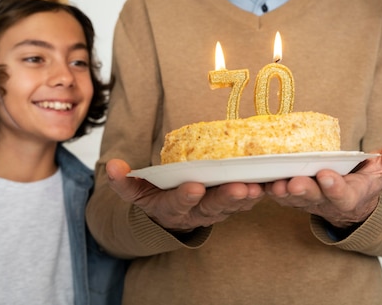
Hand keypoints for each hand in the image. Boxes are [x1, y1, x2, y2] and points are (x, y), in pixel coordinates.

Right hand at [106, 158, 264, 231]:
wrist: (172, 215)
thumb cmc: (155, 196)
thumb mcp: (136, 191)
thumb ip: (124, 181)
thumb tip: (111, 166)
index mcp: (171, 207)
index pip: (178, 204)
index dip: (185, 197)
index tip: (194, 187)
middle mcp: (196, 212)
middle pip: (212, 207)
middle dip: (226, 198)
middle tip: (240, 188)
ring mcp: (215, 210)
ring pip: (233, 206)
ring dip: (246, 198)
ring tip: (258, 187)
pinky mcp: (231, 205)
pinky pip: (246, 202)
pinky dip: (258, 194)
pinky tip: (269, 183)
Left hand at [265, 121, 381, 227]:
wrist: (348, 203)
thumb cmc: (367, 179)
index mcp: (349, 194)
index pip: (342, 193)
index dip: (334, 187)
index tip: (327, 175)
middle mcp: (325, 201)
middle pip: (313, 198)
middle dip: (304, 190)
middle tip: (294, 182)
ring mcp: (305, 201)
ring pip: (290, 198)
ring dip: (281, 191)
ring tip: (273, 182)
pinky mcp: (288, 196)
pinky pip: (275, 193)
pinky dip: (265, 187)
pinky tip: (254, 178)